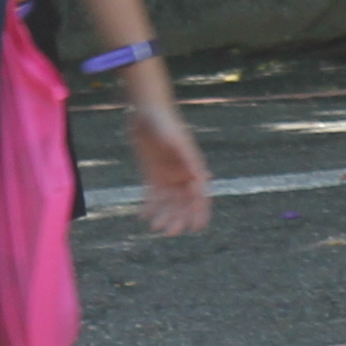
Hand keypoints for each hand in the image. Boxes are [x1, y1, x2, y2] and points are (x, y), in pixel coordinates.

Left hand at [128, 95, 212, 238]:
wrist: (147, 112)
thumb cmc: (165, 123)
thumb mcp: (176, 139)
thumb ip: (188, 157)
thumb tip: (204, 177)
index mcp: (193, 168)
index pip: (199, 196)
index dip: (199, 213)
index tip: (197, 228)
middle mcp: (182, 175)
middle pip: (183, 203)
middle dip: (179, 218)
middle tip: (170, 233)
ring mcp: (167, 176)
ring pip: (168, 203)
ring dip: (163, 216)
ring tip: (155, 227)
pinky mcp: (152, 175)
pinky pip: (152, 196)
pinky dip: (149, 207)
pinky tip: (141, 217)